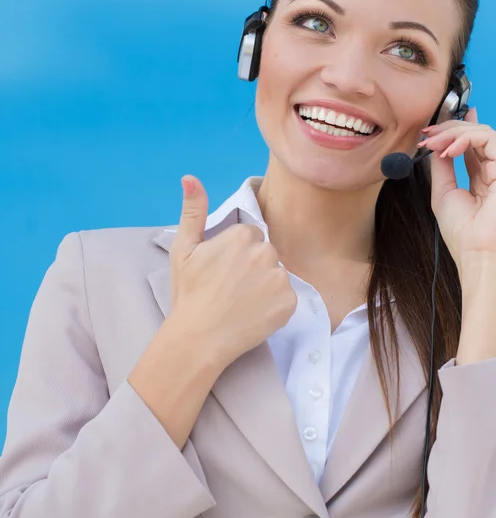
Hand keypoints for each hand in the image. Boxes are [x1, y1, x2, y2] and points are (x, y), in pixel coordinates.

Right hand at [168, 175, 297, 368]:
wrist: (198, 339)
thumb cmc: (189, 294)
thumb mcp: (184, 249)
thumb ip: (193, 211)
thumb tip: (190, 178)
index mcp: (243, 236)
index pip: (251, 237)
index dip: (236, 254)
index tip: (223, 271)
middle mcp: (266, 253)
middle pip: (267, 254)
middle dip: (254, 267)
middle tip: (232, 288)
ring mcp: (279, 279)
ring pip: (277, 275)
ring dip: (266, 286)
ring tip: (242, 303)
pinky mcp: (289, 303)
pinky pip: (287, 298)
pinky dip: (275, 306)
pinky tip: (254, 314)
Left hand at [417, 108, 495, 272]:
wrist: (478, 254)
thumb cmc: (462, 231)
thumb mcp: (443, 192)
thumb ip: (443, 166)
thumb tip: (438, 145)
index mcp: (481, 177)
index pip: (471, 144)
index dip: (452, 131)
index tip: (429, 130)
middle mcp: (495, 169)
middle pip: (476, 134)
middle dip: (448, 129)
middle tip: (426, 134)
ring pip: (483, 132)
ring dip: (454, 132)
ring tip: (433, 142)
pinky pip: (489, 139)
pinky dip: (466, 138)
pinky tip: (448, 150)